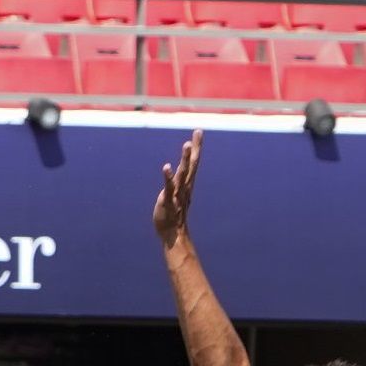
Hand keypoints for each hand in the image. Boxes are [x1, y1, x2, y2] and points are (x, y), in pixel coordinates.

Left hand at [154, 129, 203, 246]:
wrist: (173, 234)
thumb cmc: (174, 214)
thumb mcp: (177, 194)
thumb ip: (179, 183)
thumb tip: (182, 174)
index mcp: (187, 184)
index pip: (193, 162)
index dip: (196, 147)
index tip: (198, 131)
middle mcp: (184, 186)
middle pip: (192, 165)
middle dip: (194, 149)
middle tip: (198, 133)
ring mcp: (177, 193)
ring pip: (182, 174)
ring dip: (185, 159)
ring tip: (186, 145)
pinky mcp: (168, 201)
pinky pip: (169, 187)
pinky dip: (168, 177)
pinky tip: (166, 166)